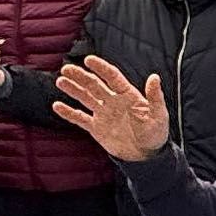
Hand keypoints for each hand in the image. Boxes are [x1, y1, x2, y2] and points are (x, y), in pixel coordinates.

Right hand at [53, 55, 171, 160]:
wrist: (146, 156)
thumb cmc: (155, 134)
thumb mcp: (159, 115)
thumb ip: (154, 97)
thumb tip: (154, 77)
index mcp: (127, 95)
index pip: (112, 77)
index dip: (101, 68)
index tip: (88, 60)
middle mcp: (113, 101)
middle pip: (94, 85)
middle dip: (80, 77)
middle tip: (66, 69)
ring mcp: (103, 114)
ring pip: (85, 98)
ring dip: (73, 89)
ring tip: (60, 81)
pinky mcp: (96, 128)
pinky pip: (80, 118)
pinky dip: (68, 113)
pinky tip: (57, 106)